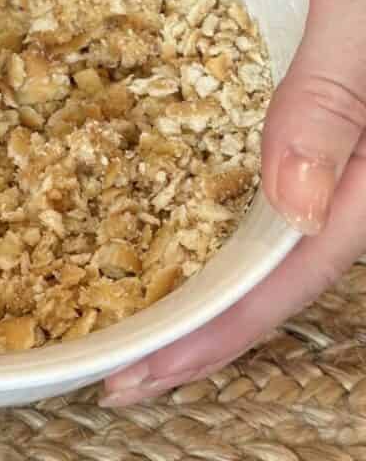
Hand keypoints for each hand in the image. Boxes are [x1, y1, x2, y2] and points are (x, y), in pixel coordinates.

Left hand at [103, 0, 365, 406]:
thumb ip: (337, 90)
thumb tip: (293, 207)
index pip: (304, 263)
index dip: (224, 327)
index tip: (144, 372)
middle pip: (287, 264)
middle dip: (206, 325)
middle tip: (120, 372)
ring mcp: (348, 128)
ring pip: (277, 227)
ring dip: (208, 277)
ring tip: (137, 316)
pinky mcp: (317, 95)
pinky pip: (267, 170)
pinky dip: (216, 209)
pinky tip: (172, 221)